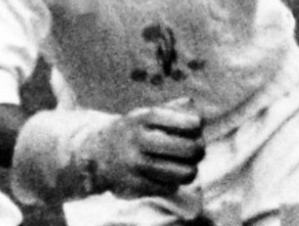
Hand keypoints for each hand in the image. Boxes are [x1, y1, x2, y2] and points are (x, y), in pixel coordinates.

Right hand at [82, 101, 204, 197]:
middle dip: (199, 150)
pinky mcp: (135, 185)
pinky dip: (174, 182)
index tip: (197, 126)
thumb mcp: (144, 115)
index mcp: (142, 118)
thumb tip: (201, 119)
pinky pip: (169, 187)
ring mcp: (135, 164)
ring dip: (190, 169)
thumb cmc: (132, 133)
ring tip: (187, 166)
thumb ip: (171, 111)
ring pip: (183, 172)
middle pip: (188, 149)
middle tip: (198, 150)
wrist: (97, 154)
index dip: (195, 125)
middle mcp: (138, 140)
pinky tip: (168, 176)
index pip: (183, 122)